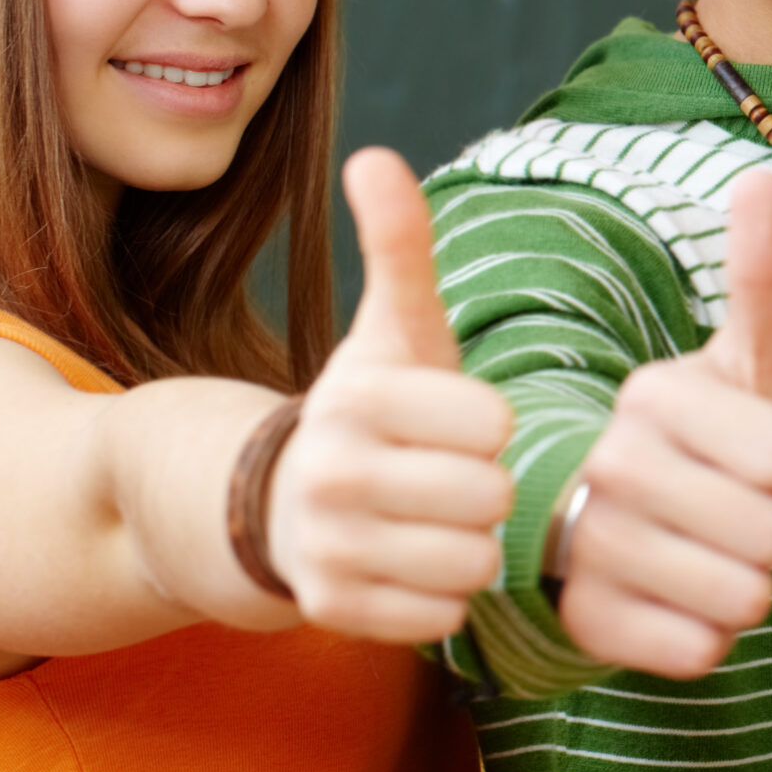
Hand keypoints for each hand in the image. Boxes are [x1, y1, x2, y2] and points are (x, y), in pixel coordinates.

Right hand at [269, 148, 516, 641]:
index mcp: (357, 397)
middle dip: (487, 491)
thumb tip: (375, 155)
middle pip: (488, 498)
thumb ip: (398, 245)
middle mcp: (330, 473)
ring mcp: (325, 548)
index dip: (489, 426)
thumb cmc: (372, 408)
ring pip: (470, 561)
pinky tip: (417, 565)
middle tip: (455, 479)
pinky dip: (445, 597)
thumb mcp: (392, 328)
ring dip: (472, 547)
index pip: (491, 423)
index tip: (459, 423)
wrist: (280, 500)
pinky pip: (443, 615)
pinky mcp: (330, 610)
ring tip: (439, 523)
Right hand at [556, 169, 771, 678]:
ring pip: (746, 599)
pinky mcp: (587, 624)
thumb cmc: (704, 434)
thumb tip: (760, 180)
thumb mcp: (741, 359)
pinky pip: (704, 652)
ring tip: (712, 554)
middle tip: (737, 511)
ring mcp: (591, 548)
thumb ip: (762, 278)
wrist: (612, 519)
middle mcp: (610, 465)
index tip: (757, 454)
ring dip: (748, 586)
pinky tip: (681, 601)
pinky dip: (709, 635)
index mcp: (653, 395)